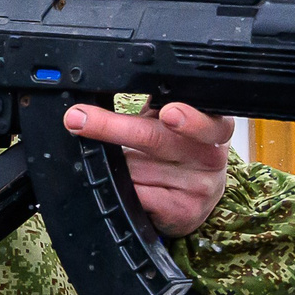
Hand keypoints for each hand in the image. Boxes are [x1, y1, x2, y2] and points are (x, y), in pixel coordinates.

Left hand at [64, 102, 233, 238]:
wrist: (189, 202)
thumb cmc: (176, 154)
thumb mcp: (172, 124)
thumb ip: (157, 103)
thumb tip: (115, 82)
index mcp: (215, 127)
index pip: (203, 118)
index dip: (188, 117)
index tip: (167, 113)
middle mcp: (212, 156)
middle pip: (155, 138)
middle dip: (111, 127)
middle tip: (78, 119)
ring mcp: (199, 187)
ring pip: (135, 169)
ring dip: (115, 164)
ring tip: (120, 162)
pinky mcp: (181, 212)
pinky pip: (134, 194)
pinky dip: (119, 188)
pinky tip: (123, 185)